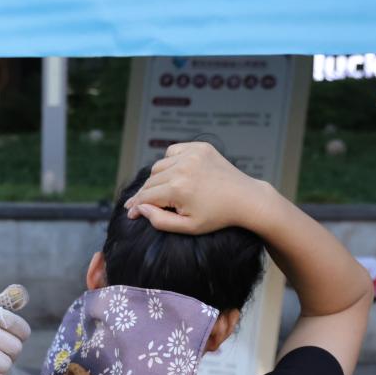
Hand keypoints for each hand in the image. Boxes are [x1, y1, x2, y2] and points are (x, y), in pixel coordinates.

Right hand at [123, 142, 269, 233]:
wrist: (245, 199)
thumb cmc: (217, 217)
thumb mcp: (188, 227)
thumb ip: (160, 221)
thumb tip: (140, 208)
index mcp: (178, 189)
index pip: (146, 196)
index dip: (136, 206)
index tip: (130, 212)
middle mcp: (182, 168)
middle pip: (151, 181)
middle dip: (145, 194)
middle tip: (141, 204)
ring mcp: (192, 155)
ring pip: (159, 166)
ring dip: (157, 178)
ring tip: (162, 191)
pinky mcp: (200, 147)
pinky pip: (173, 151)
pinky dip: (170, 161)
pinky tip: (175, 173)